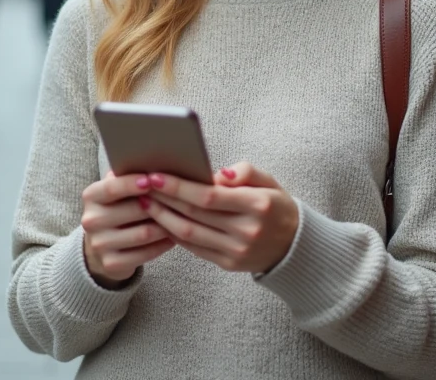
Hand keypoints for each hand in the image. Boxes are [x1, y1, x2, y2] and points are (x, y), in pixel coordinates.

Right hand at [81, 172, 174, 288]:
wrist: (101, 246)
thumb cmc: (117, 209)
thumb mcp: (117, 191)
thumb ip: (128, 176)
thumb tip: (154, 160)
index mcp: (91, 196)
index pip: (113, 187)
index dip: (133, 183)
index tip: (153, 179)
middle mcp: (91, 220)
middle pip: (134, 210)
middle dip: (160, 204)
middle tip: (183, 199)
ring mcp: (99, 244)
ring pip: (144, 233)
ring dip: (167, 225)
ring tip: (183, 218)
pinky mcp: (111, 263)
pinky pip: (146, 253)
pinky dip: (163, 244)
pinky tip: (174, 237)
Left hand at [144, 162, 299, 273]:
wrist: (294, 246)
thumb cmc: (275, 206)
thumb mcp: (268, 181)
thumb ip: (243, 171)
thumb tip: (214, 174)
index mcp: (257, 205)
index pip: (209, 196)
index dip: (178, 187)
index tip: (155, 175)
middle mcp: (246, 231)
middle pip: (194, 214)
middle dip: (163, 199)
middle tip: (141, 185)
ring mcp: (236, 251)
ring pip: (189, 233)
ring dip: (162, 217)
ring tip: (145, 202)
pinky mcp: (228, 264)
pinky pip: (194, 248)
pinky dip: (174, 233)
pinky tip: (161, 219)